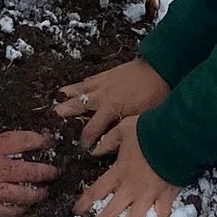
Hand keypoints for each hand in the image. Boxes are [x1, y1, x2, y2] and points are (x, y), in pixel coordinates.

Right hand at [0, 90, 58, 216]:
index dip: (40, 140)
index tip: (49, 141)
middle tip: (56, 172)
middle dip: (47, 172)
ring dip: (36, 193)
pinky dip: (16, 210)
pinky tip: (23, 209)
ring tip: (45, 192)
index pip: (25, 141)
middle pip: (31, 171)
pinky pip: (4, 211)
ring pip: (22, 195)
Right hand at [55, 58, 170, 152]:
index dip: (87, 140)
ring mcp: (103, 83)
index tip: (84, 147)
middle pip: (79, 106)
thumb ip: (124, 129)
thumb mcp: (141, 117)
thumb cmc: (154, 95)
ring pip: (81, 90)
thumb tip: (113, 142)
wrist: (160, 69)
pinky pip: (90, 79)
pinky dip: (81, 84)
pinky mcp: (107, 73)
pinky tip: (76, 85)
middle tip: (56, 117)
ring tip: (58, 98)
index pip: (93, 129)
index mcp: (111, 109)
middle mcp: (103, 96)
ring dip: (69, 95)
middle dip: (67, 112)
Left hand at [75, 116, 180, 216]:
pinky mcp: (165, 197)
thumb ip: (108, 140)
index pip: (96, 192)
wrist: (176, 136)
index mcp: (118, 172)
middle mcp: (130, 188)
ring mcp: (148, 195)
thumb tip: (94, 151)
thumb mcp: (123, 129)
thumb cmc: (149, 130)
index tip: (76, 212)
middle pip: (110, 214)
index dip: (84, 203)